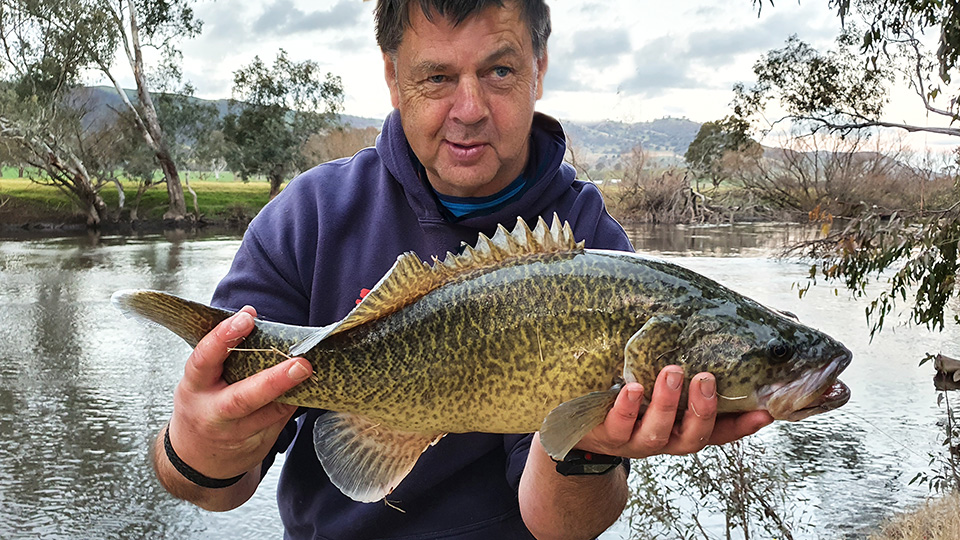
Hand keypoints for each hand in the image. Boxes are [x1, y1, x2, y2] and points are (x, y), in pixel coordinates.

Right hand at [165, 306, 313, 480]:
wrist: (195, 459)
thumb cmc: (203, 404)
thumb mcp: (201, 380)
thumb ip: (222, 356)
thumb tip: (254, 317)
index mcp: (195, 387)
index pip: (204, 359)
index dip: (224, 337)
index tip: (247, 317)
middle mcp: (212, 412)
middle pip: (242, 399)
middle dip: (273, 382)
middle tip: (301, 364)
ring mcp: (235, 433)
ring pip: (269, 415)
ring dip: (294, 392)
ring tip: (312, 371)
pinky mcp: (256, 445)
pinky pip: (281, 422)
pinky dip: (295, 403)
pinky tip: (308, 388)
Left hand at [574, 366, 772, 458]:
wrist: (580, 423)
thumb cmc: (630, 395)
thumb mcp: (660, 382)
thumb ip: (689, 365)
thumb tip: (723, 336)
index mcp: (682, 428)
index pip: (720, 432)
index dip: (743, 426)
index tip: (765, 411)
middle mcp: (664, 438)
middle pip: (693, 436)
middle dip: (703, 409)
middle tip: (704, 379)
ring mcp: (635, 440)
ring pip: (657, 432)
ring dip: (666, 403)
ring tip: (671, 372)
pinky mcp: (606, 435)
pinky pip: (618, 425)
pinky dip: (626, 407)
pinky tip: (632, 388)